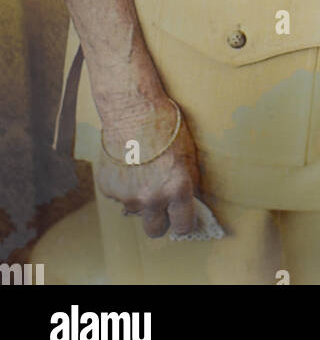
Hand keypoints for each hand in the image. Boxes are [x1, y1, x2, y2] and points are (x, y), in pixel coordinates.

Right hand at [95, 94, 200, 238]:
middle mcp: (152, 198)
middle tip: (161, 202)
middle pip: (155, 230)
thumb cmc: (165, 125)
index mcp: (177, 189)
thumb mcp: (189, 153)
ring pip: (135, 210)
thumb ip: (188, 182)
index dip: (183, 222)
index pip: (183, 226)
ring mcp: (127, 196)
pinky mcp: (108, 189)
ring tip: (143, 170)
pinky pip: (119, 196)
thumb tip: (190, 202)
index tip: (182, 217)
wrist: (132, 108)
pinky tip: (128, 163)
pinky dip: (123, 185)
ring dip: (139, 198)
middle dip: (159, 219)